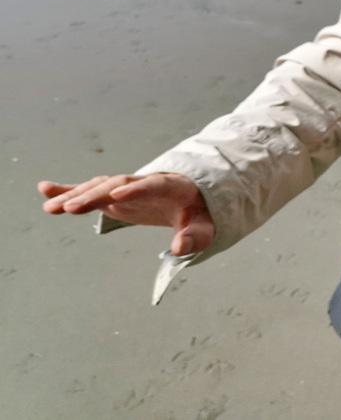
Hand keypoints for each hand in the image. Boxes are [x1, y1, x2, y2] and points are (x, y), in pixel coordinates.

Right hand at [38, 173, 214, 255]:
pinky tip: (45, 188)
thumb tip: (178, 248)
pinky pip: (91, 189)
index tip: (116, 196)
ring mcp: (128, 187)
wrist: (194, 199)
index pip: (153, 185)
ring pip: (100, 186)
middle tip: (72, 208)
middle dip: (95, 195)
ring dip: (76, 195)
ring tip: (50, 207)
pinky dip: (69, 189)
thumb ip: (194, 237)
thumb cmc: (200, 215)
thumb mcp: (205, 228)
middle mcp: (145, 182)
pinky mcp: (114, 195)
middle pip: (118, 184)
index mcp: (172, 186)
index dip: (136, 189)